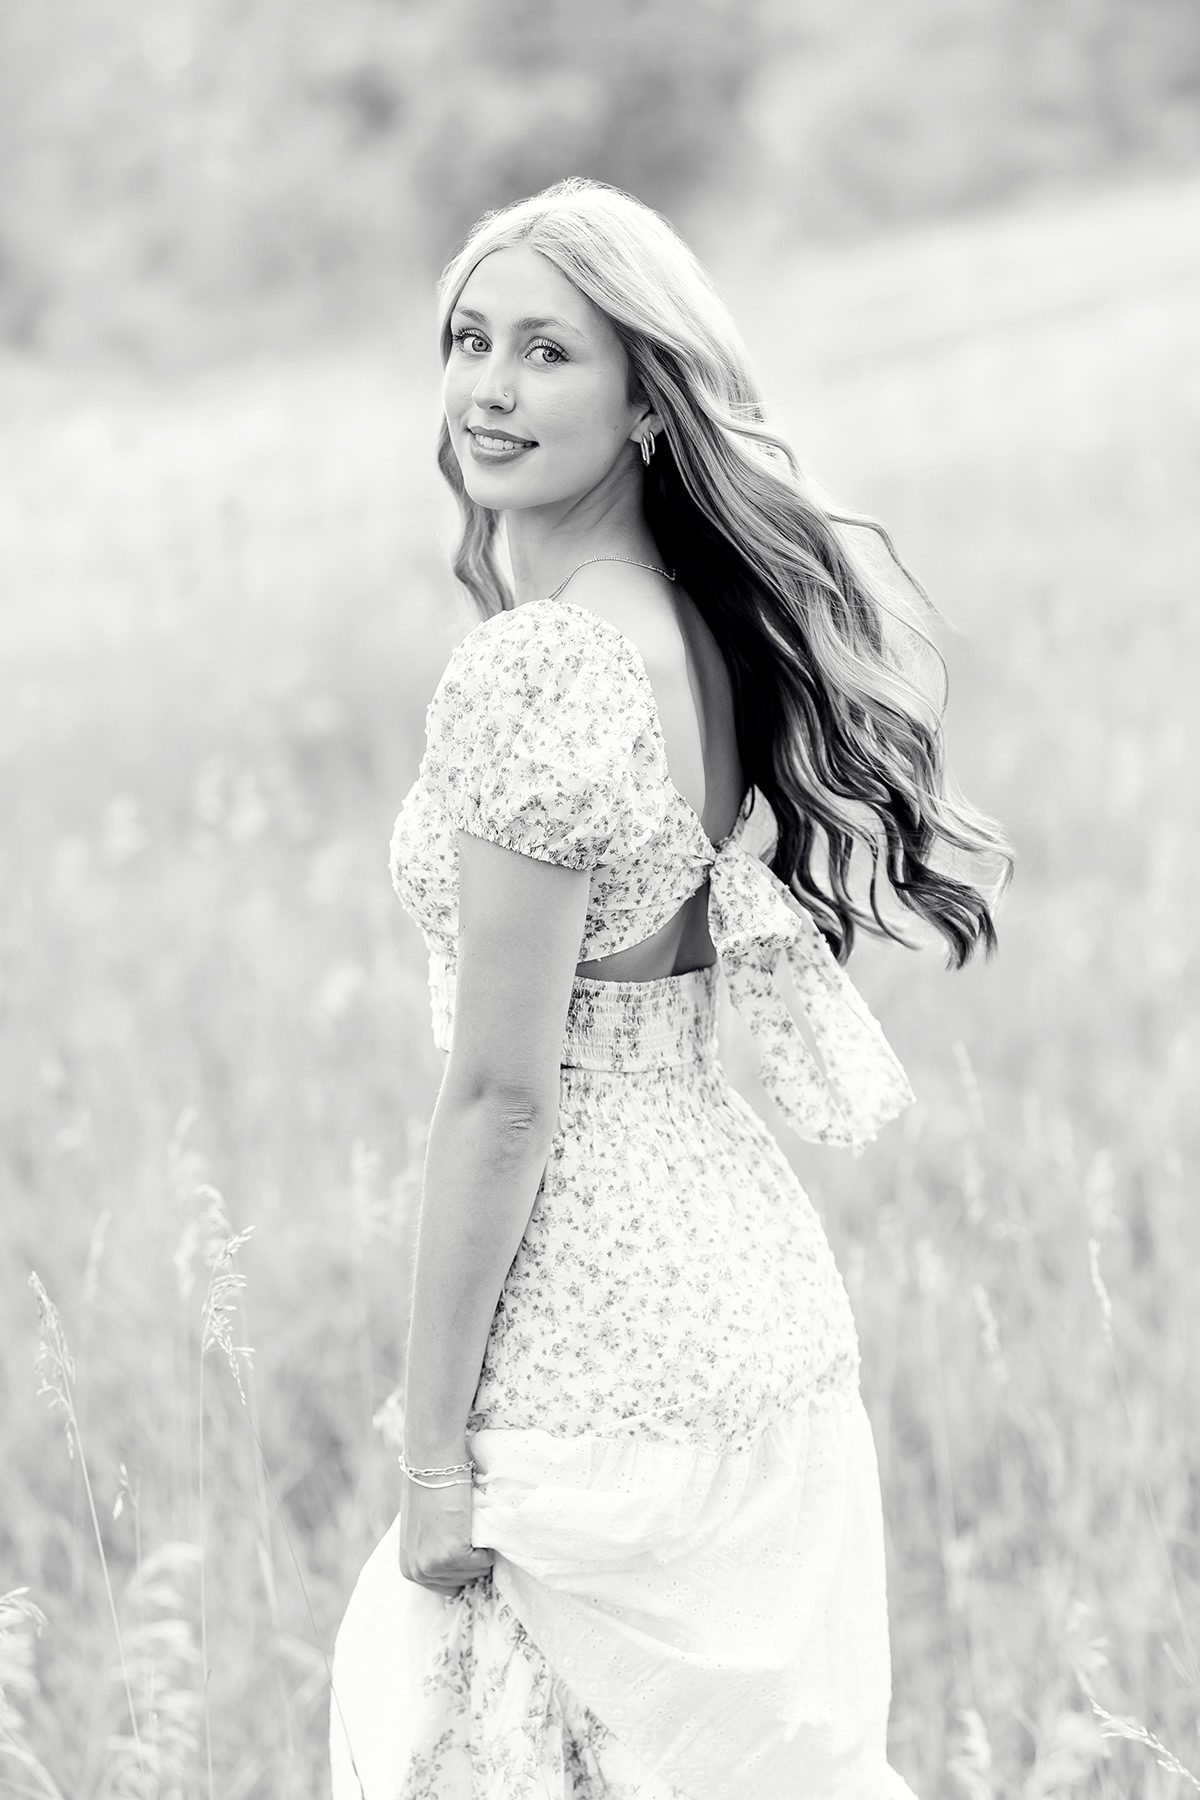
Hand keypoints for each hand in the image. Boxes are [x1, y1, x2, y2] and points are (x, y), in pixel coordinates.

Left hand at [397, 1473, 494, 1594]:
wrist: (433, 1465)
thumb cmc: (429, 1490)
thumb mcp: (421, 1532)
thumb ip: (430, 1552)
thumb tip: (451, 1561)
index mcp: (409, 1570)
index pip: (447, 1586)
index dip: (461, 1566)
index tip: (464, 1543)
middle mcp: (418, 1573)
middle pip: (462, 1582)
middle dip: (471, 1560)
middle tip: (468, 1532)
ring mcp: (434, 1565)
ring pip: (475, 1573)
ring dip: (479, 1551)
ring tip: (468, 1526)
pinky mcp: (452, 1555)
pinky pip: (483, 1561)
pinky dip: (486, 1544)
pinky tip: (473, 1523)